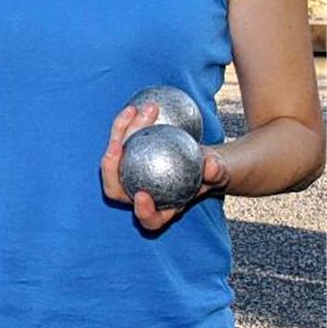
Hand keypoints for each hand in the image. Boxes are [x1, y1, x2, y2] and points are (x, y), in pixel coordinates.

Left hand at [101, 103, 230, 230]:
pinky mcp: (123, 156)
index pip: (148, 219)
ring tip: (133, 115)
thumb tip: (211, 166)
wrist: (198, 159)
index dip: (143, 211)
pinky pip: (119, 140)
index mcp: (160, 210)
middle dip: (110, 169)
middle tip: (118, 147)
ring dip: (120, 134)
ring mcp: (127, 175)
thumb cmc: (209, 171)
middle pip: (115, 188)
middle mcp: (137, 195)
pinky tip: (135, 108)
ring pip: (114, 158)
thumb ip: (215, 172)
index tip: (144, 195)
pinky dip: (125, 124)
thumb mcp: (218, 171)